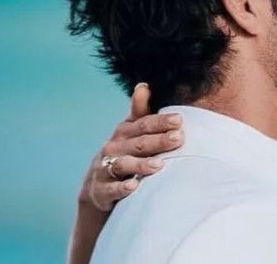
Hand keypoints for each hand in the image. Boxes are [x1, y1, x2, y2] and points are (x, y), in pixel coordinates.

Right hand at [78, 83, 183, 211]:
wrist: (97, 187)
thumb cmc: (123, 153)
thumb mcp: (130, 132)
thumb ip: (140, 111)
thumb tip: (143, 85)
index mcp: (124, 131)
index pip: (144, 124)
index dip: (160, 121)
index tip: (179, 119)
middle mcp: (113, 147)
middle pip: (139, 143)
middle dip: (159, 140)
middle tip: (178, 138)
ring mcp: (106, 168)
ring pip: (125, 164)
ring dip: (142, 164)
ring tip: (160, 164)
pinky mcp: (102, 190)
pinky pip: (112, 189)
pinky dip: (122, 188)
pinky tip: (134, 186)